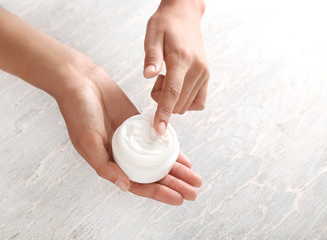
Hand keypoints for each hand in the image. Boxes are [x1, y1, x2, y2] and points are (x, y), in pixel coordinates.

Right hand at [57, 66, 201, 204]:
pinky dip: (171, 149)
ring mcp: (132, 140)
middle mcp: (123, 155)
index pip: (138, 184)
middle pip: (152, 175)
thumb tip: (125, 186)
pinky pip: (158, 140)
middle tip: (194, 192)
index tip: (178, 198)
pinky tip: (184, 158)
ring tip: (195, 179)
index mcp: (109, 163)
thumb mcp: (88, 141)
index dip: (158, 193)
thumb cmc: (78, 112)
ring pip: (158, 160)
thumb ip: (104, 165)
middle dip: (174, 185)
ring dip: (176, 170)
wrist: (81, 82)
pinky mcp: (138, 124)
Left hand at [144, 0, 209, 133]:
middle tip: (158, 78)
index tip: (159, 129)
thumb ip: (151, 57)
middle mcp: (197, 69)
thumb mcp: (152, 35)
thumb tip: (148, 76)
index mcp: (181, 59)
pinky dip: (185, 102)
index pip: (173, 93)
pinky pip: (198, 102)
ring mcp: (204, 73)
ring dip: (173, 101)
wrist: (185, 15)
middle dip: (162, 101)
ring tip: (168, 79)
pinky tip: (177, 86)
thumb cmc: (166, 24)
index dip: (164, 113)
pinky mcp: (206, 76)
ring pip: (188, 105)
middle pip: (179, 102)